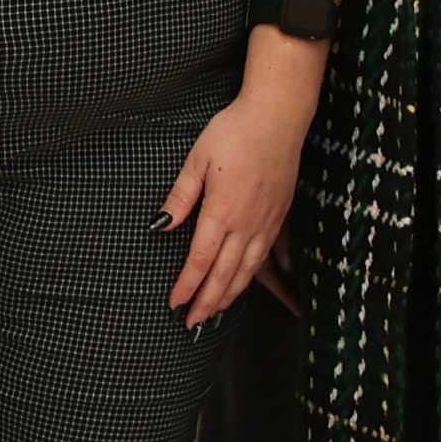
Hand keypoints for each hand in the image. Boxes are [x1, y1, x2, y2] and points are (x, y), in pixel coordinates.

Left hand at [160, 89, 308, 325]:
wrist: (278, 118)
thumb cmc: (234, 133)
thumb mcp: (197, 161)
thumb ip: (180, 197)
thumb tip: (161, 225)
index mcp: (221, 212)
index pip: (200, 260)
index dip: (187, 286)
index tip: (175, 304)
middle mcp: (246, 224)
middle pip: (224, 274)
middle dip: (207, 302)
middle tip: (192, 323)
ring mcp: (266, 222)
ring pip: (247, 270)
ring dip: (229, 295)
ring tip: (215, 313)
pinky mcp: (279, 216)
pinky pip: (263, 256)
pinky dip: (250, 276)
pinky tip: (243, 282)